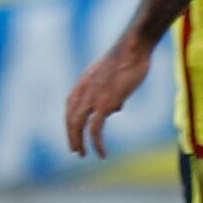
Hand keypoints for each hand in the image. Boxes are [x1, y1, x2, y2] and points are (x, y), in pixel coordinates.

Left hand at [62, 33, 151, 156]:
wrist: (133, 48)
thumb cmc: (129, 58)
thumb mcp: (113, 76)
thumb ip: (110, 92)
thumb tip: (115, 109)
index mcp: (84, 83)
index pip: (70, 107)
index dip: (70, 123)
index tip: (74, 134)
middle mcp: (83, 91)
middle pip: (70, 119)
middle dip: (71, 136)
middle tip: (76, 151)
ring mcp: (92, 97)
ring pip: (77, 126)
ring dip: (79, 142)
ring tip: (84, 155)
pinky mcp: (104, 104)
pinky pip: (95, 130)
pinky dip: (96, 144)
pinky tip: (102, 153)